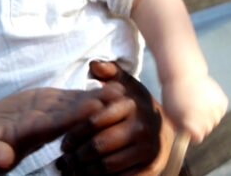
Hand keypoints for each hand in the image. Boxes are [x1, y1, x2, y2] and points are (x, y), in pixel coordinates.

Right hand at [0, 83, 126, 175]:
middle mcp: (41, 128)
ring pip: (72, 107)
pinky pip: (65, 101)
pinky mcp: (43, 109)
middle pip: (71, 116)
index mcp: (24, 137)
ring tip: (122, 88)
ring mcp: (44, 118)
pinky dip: (84, 93)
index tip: (94, 107)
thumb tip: (2, 158)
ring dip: (96, 98)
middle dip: (95, 106)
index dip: (73, 117)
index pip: (53, 127)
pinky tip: (104, 86)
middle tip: (120, 96)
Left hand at [55, 61, 173, 175]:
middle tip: (62, 163)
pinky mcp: (152, 168)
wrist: (167, 129)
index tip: (63, 144)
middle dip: (77, 157)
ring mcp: (148, 149)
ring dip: (86, 172)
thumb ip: (110, 72)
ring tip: (71, 173)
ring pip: (108, 165)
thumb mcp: (126, 85)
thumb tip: (94, 65)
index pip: (94, 121)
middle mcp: (141, 127)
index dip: (74, 134)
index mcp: (130, 105)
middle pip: (99, 145)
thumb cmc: (137, 106)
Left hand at [162, 73, 226, 142]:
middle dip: (198, 123)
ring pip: (214, 120)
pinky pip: (219, 110)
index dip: (190, 132)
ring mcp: (216, 111)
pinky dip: (213, 106)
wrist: (183, 73)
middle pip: (206, 130)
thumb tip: (185, 137)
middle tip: (189, 111)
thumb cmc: (173, 94)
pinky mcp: (223, 101)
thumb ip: (178, 127)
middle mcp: (207, 120)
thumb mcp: (170, 112)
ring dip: (206, 115)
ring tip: (195, 102)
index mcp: (193, 125)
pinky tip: (203, 97)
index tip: (186, 125)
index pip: (197, 138)